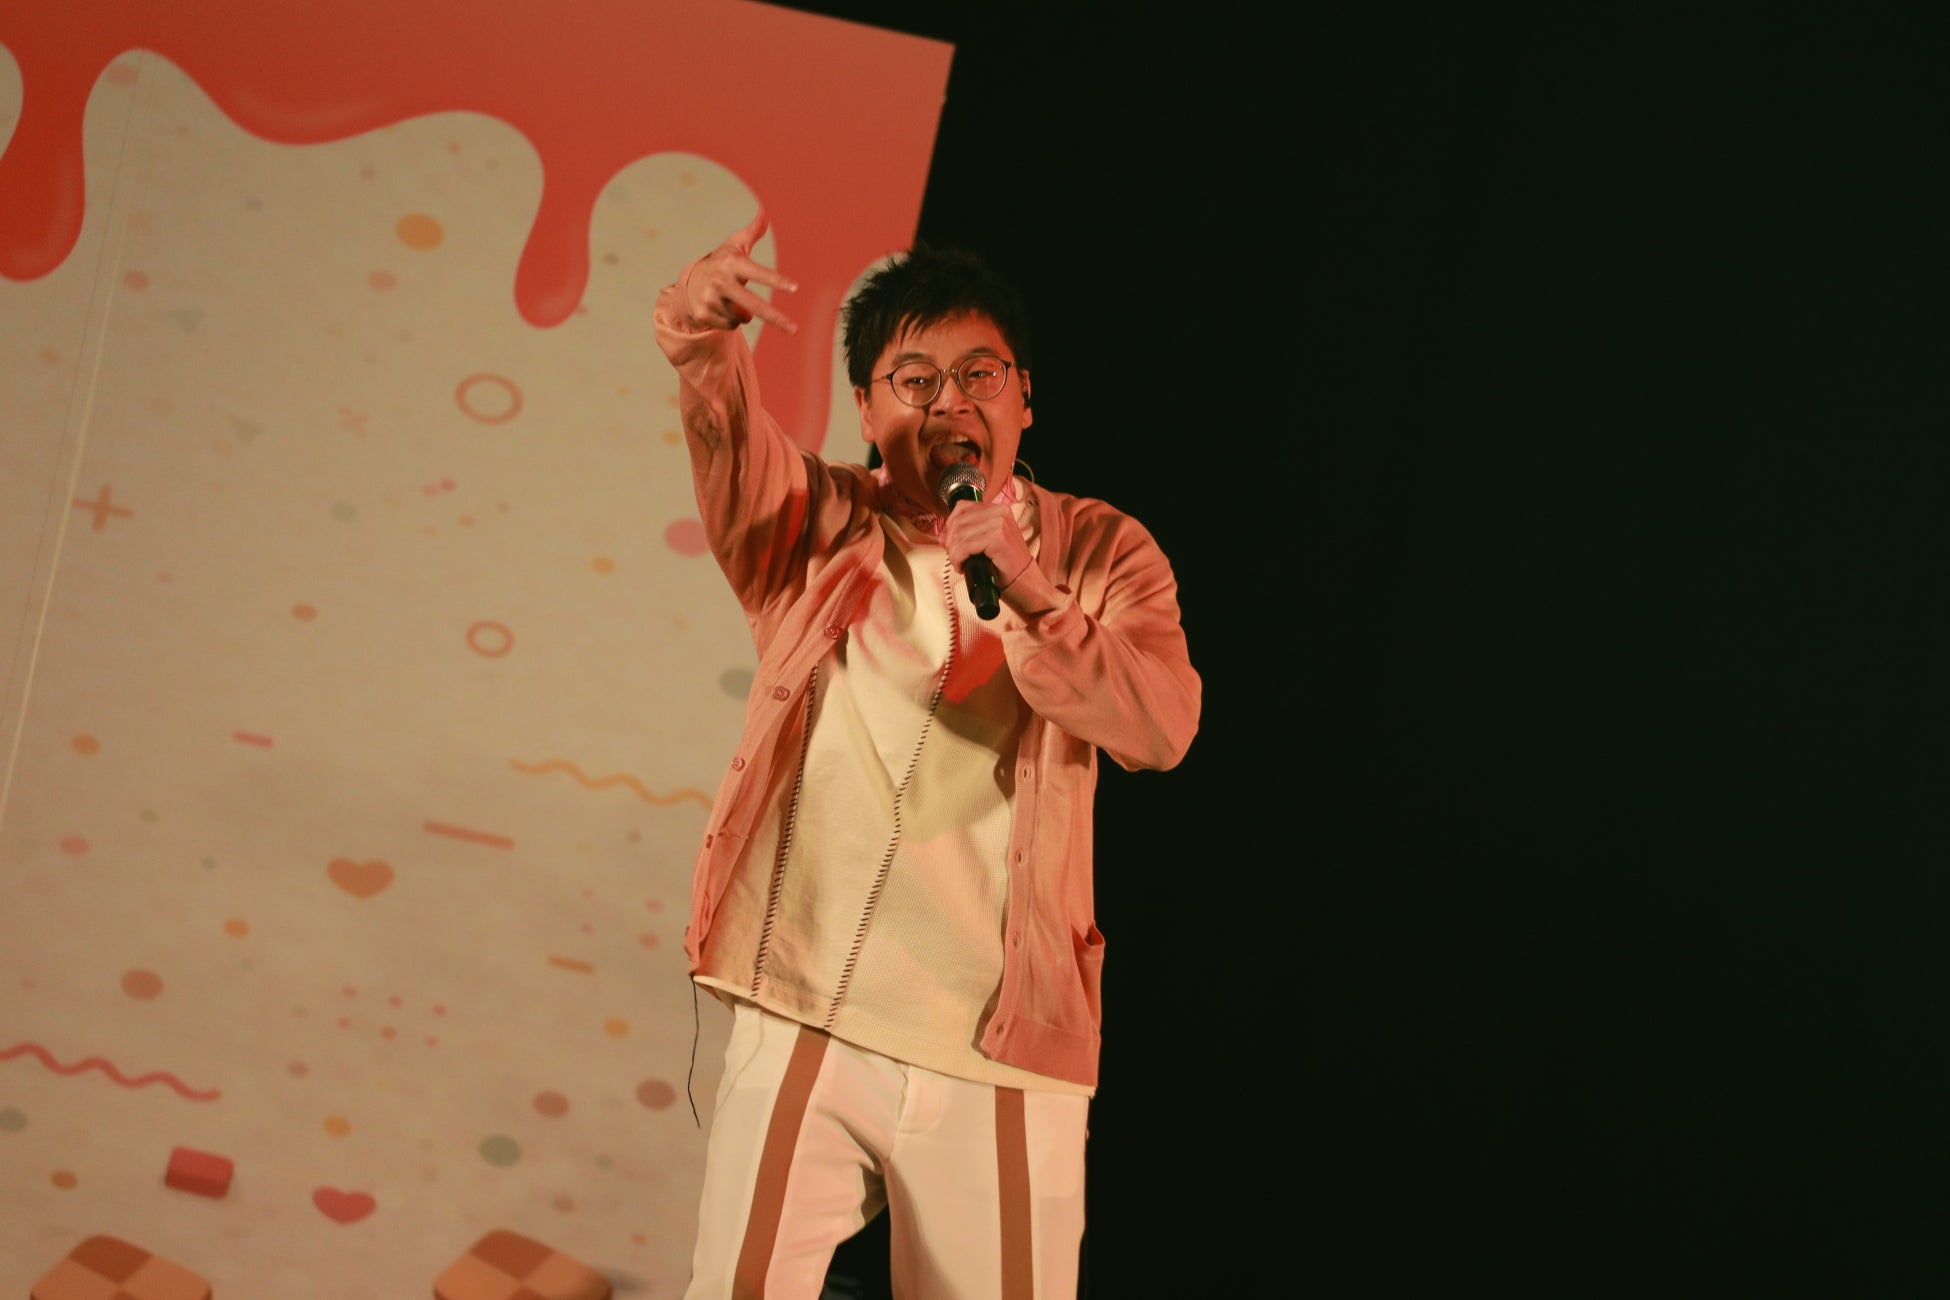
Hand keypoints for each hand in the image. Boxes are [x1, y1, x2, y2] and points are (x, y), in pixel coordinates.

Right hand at [673, 210, 797, 333]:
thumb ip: (754, 230)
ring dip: (743, 313)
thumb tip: (766, 210)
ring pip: (744, 317)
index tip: (794, 288)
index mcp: (731, 263)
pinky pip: (732, 326)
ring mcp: (710, 299)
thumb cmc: (721, 262)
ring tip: (731, 299)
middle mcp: (720, 281)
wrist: (687, 283)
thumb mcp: (735, 245)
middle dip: (775, 318)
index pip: (758, 273)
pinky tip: (720, 308)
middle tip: (793, 330)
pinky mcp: (704, 315)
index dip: (776, 281)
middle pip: (754, 306)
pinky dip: (731, 320)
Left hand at [941, 497, 1034, 593]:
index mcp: (998, 509)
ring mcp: (999, 524)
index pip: (962, 507)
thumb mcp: (984, 544)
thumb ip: (965, 534)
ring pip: (959, 534)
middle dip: (950, 542)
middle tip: (954, 557)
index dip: (950, 525)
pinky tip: (962, 566)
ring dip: (953, 552)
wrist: (1024, 582)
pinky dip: (958, 558)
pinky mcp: (998, 538)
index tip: (949, 542)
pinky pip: (965, 546)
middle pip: (958, 521)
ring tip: (959, 563)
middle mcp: (1000, 512)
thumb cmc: (1006, 565)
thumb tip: (942, 536)